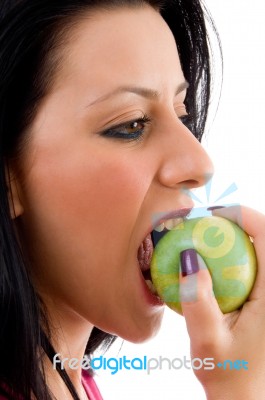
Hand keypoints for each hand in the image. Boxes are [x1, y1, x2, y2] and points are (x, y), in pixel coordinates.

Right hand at [179, 206, 264, 399]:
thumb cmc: (231, 378)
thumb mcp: (207, 343)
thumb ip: (197, 300)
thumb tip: (188, 258)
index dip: (243, 215)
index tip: (213, 214)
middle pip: (263, 239)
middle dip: (236, 224)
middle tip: (204, 226)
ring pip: (259, 253)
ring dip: (234, 241)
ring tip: (206, 242)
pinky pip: (253, 268)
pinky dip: (234, 259)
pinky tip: (212, 269)